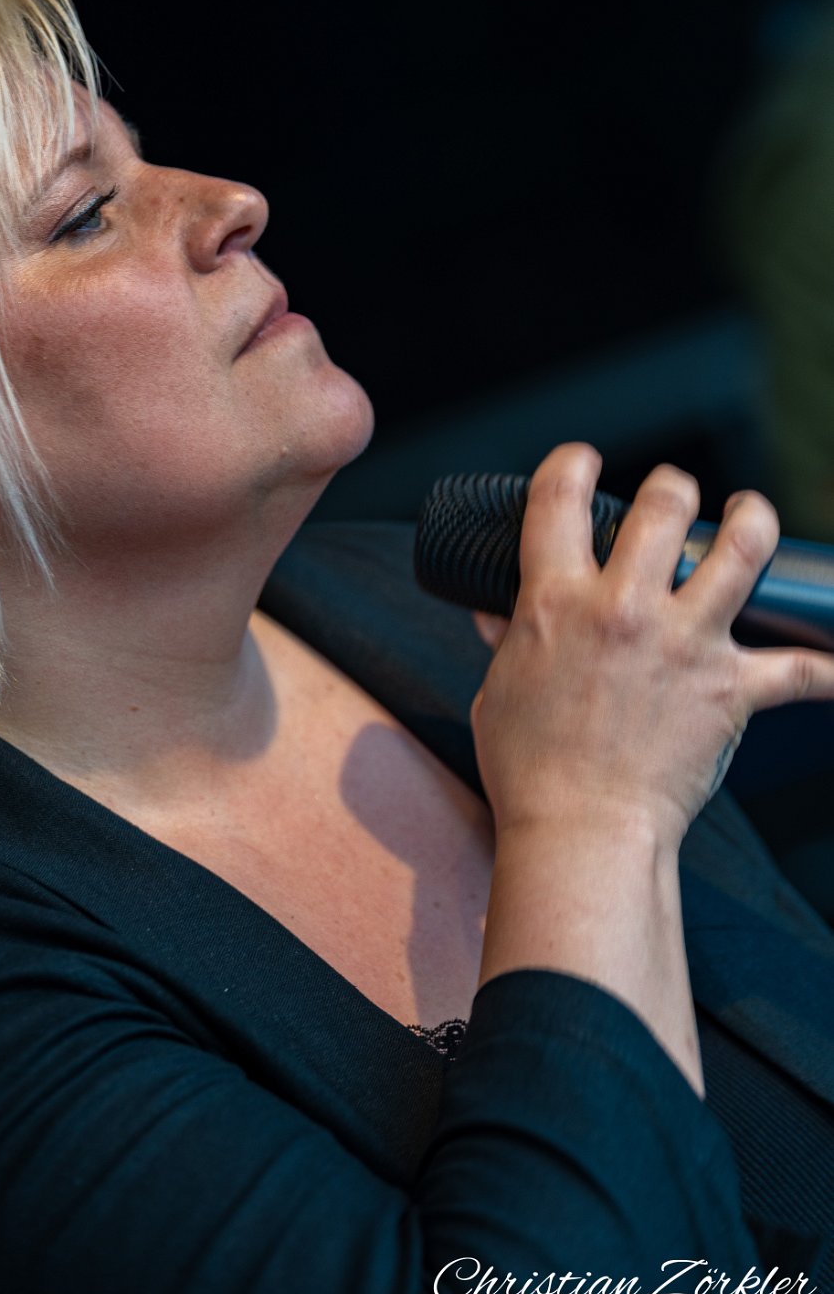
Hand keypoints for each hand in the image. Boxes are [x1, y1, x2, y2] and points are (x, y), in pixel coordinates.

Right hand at [470, 441, 833, 848]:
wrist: (581, 832)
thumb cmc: (530, 770)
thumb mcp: (498, 690)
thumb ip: (505, 640)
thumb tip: (492, 610)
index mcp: (556, 601)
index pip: (559, 496)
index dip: (572, 462)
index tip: (581, 461)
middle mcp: (624, 608)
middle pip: (665, 504)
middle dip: (673, 487)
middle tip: (674, 497)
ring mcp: (684, 644)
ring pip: (742, 550)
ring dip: (753, 520)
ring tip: (751, 516)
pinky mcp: (730, 689)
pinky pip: (800, 671)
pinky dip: (824, 669)